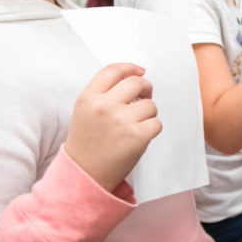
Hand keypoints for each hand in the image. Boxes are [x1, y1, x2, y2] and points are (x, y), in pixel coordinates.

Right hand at [64, 63, 161, 191]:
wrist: (85, 174)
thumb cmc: (88, 142)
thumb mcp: (86, 110)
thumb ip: (105, 92)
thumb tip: (137, 73)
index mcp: (88, 98)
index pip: (113, 70)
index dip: (130, 68)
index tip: (140, 71)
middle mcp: (103, 106)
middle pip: (136, 82)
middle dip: (145, 89)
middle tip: (143, 99)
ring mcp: (120, 121)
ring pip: (150, 104)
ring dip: (148, 114)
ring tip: (134, 125)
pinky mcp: (137, 136)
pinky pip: (157, 123)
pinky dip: (152, 129)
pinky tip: (138, 137)